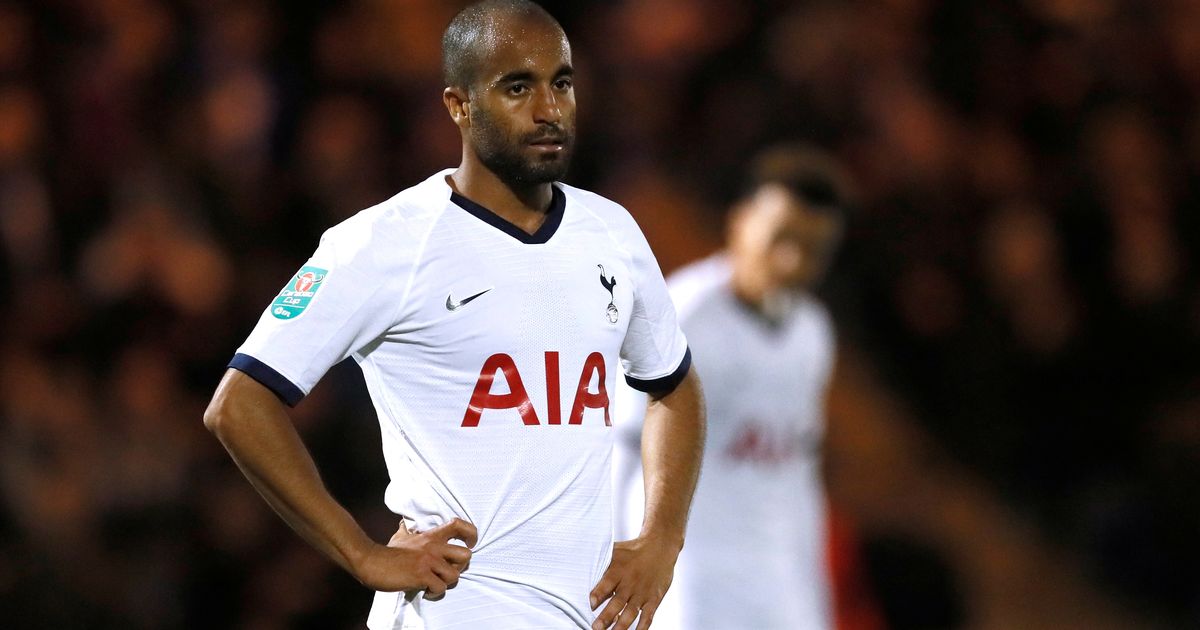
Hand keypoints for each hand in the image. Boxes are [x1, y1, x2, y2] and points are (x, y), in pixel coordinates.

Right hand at [352, 517, 477, 600]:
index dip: (470, 533)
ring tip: (435, 583)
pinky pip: (440, 588)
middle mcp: (433, 547)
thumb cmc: (388, 552)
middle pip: (466, 555)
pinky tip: (426, 590)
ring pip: (455, 576)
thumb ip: (409, 530)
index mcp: (431, 536)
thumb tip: (405, 522)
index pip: (458, 525)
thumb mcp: (402, 535)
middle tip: (449, 570)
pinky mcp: (421, 576)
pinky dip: (435, 593)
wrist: (372, 562)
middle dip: (461, 567)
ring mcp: (428, 562)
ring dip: (446, 583)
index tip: (469, 543)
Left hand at [589, 535, 680, 629]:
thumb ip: (601, 562)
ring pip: (631, 613)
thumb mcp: (615, 551)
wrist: (660, 548)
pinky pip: (647, 616)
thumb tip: (580, 567)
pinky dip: (641, 627)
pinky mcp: (654, 599)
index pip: (606, 584)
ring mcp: (643, 592)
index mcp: (619, 570)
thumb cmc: (633, 551)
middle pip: (617, 602)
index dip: (598, 594)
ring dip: (620, 626)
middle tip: (596, 627)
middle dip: (606, 616)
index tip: (591, 604)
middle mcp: (630, 583)